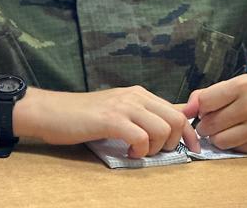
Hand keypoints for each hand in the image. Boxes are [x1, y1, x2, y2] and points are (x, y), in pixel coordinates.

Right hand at [16, 85, 199, 157]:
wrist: (52, 112)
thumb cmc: (84, 117)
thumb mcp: (119, 111)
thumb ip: (143, 116)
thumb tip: (173, 125)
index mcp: (139, 94)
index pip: (177, 110)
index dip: (190, 132)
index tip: (194, 149)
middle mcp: (135, 95)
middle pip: (175, 118)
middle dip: (173, 142)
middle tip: (154, 152)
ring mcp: (123, 105)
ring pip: (161, 128)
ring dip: (154, 148)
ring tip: (137, 151)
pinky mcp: (111, 119)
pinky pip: (140, 137)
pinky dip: (139, 151)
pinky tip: (127, 152)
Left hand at [182, 74, 246, 153]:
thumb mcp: (237, 84)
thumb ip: (209, 94)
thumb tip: (185, 109)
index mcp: (243, 85)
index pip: (205, 101)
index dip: (198, 108)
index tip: (201, 110)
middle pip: (210, 124)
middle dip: (205, 125)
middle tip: (211, 122)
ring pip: (221, 141)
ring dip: (217, 138)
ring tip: (224, 129)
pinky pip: (237, 149)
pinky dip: (234, 144)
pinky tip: (241, 134)